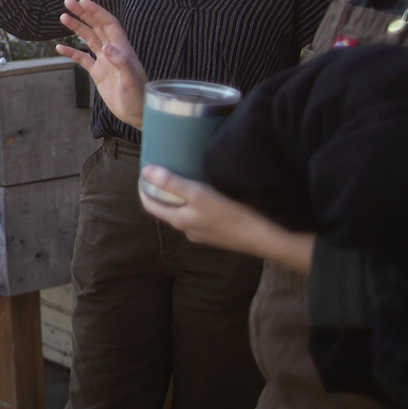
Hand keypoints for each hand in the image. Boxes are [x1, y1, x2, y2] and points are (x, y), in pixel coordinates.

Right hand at [57, 0, 147, 128]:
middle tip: (68, 2)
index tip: (82, 1)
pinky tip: (59, 47)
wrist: (137, 113)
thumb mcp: (131, 79)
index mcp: (121, 48)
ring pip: (89, 39)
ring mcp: (105, 62)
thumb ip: (121, 62)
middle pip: (97, 26)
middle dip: (83, 13)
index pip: (108, 23)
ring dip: (77, 28)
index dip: (96, 11)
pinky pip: (82, 59)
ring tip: (63, 17)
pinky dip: (71, 52)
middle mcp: (113, 51)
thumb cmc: (138, 96)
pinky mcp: (98, 73)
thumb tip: (106, 47)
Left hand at [137, 168, 314, 272]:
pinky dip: (198, 205)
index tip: (144, 173)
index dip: (143, 189)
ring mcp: (204, 234)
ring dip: (181, 199)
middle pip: (167, 209)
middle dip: (162, 192)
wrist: (264, 238)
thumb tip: (147, 171)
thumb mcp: (198, 194)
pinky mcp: (219, 234)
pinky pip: (202, 217)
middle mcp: (188, 230)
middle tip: (165, 171)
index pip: (150, 205)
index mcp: (179, 221)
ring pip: (185, 213)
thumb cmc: (231, 215)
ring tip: (186, 178)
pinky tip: (209, 194)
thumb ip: (172, 184)